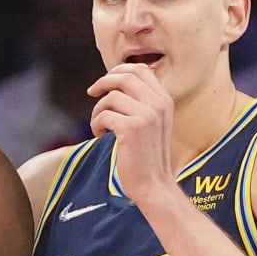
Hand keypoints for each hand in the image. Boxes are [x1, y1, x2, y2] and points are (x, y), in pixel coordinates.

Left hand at [87, 64, 174, 198]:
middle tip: (91, 92)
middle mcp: (158, 104)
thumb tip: (115, 83)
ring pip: (110, 97)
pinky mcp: (132, 129)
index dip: (119, 70)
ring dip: (97, 110)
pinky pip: (104, 115)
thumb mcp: (152, 124)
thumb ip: (142, 103)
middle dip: (103, 82)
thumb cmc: (148, 157)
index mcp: (165, 100)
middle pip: (125, 77)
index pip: (141, 70)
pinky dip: (96, 124)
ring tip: (100, 126)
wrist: (154, 185)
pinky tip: (101, 135)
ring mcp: (146, 116)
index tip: (105, 81)